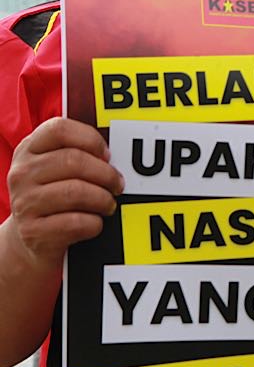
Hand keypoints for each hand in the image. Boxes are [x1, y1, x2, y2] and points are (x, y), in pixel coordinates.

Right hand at [6, 118, 122, 267]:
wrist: (30, 237)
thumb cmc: (56, 195)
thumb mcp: (58, 170)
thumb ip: (80, 154)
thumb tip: (115, 154)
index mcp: (30, 149)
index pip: (59, 129)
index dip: (91, 139)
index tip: (108, 155)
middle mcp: (22, 173)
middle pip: (74, 161)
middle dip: (106, 174)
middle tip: (118, 185)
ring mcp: (24, 202)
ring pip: (77, 192)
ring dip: (104, 200)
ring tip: (109, 205)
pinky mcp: (33, 231)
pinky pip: (76, 222)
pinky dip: (95, 223)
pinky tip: (96, 223)